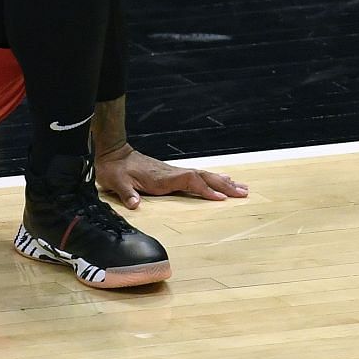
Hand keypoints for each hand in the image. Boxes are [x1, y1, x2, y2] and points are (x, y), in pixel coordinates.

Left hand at [95, 143, 247, 208]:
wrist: (113, 153)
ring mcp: (173, 173)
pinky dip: (211, 180)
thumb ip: (127, 193)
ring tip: (241, 187)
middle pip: (203, 177)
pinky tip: (220, 181)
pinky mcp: (171, 174)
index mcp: (163, 177)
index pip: (190, 182)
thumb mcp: (117, 181)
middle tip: (244, 192)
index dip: (206, 190)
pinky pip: (196, 177)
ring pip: (202, 175)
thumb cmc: (115, 169)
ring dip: (222, 181)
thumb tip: (134, 205)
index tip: (222, 198)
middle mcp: (172, 173)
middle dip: (224, 185)